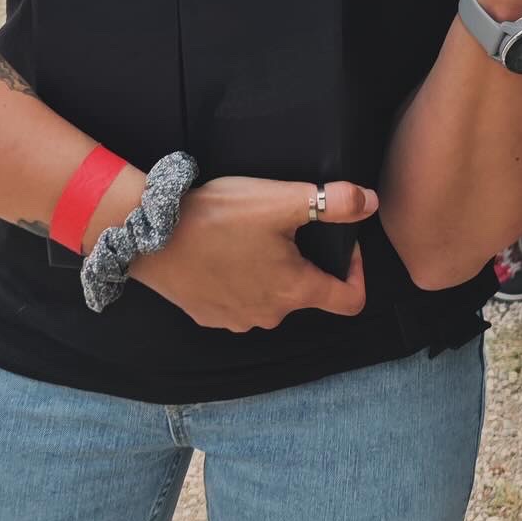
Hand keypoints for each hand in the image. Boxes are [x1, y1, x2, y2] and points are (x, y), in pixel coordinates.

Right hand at [132, 175, 376, 331]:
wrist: (150, 236)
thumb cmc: (218, 218)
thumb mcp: (281, 200)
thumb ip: (333, 202)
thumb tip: (371, 202)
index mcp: (294, 291)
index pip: (349, 301)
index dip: (356, 271)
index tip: (343, 242)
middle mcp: (269, 315)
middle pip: (308, 293)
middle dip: (308, 260)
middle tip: (290, 223)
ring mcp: (237, 320)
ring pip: (272, 296)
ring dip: (273, 269)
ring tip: (255, 234)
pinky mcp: (209, 315)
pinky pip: (240, 300)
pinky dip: (243, 278)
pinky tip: (227, 251)